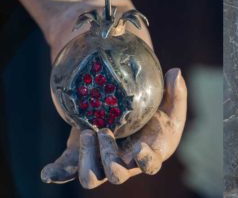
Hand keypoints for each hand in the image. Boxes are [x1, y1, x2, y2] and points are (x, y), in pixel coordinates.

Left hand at [40, 68, 186, 188]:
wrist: (136, 116)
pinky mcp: (85, 155)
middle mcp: (126, 163)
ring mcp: (104, 161)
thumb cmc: (158, 113)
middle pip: (117, 175)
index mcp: (150, 154)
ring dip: (88, 158)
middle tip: (104, 132)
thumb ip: (176, 91)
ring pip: (92, 177)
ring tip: (88, 132)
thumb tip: (176, 72)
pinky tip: (49, 172)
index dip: (145, 161)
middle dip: (109, 157)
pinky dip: (58, 173)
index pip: (150, 165)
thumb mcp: (170, 101)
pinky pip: (70, 170)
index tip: (139, 147)